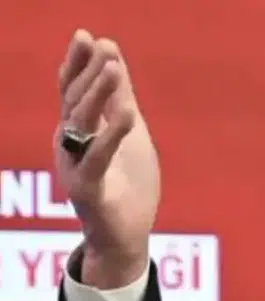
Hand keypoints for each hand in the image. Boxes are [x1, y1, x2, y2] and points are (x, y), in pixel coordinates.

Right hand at [54, 29, 159, 287]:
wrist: (126, 237)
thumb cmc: (127, 185)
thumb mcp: (130, 134)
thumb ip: (121, 100)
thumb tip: (115, 58)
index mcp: (79, 131)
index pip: (74, 90)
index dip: (78, 63)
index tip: (88, 36)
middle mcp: (71, 145)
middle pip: (74, 102)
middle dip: (86, 72)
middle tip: (99, 46)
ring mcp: (76, 166)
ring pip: (82, 125)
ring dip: (98, 94)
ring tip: (114, 69)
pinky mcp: (88, 189)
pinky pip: (98, 158)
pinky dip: (113, 135)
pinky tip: (129, 114)